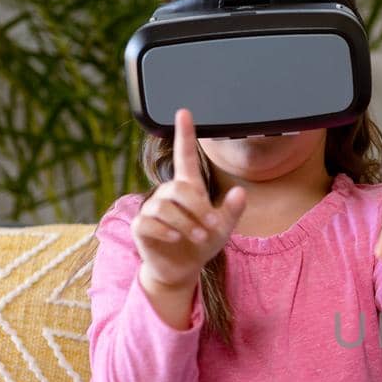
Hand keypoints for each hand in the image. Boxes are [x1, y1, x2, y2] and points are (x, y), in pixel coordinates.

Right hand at [131, 109, 247, 312]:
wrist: (182, 269)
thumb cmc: (201, 244)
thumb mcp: (223, 229)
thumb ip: (231, 211)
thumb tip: (241, 193)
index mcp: (188, 189)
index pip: (184, 156)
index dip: (184, 134)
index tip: (184, 112)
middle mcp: (167, 194)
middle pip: (178, 188)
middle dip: (198, 208)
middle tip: (211, 228)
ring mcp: (152, 209)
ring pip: (165, 207)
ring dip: (187, 224)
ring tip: (200, 238)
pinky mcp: (141, 226)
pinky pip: (150, 221)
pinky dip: (167, 230)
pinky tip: (176, 238)